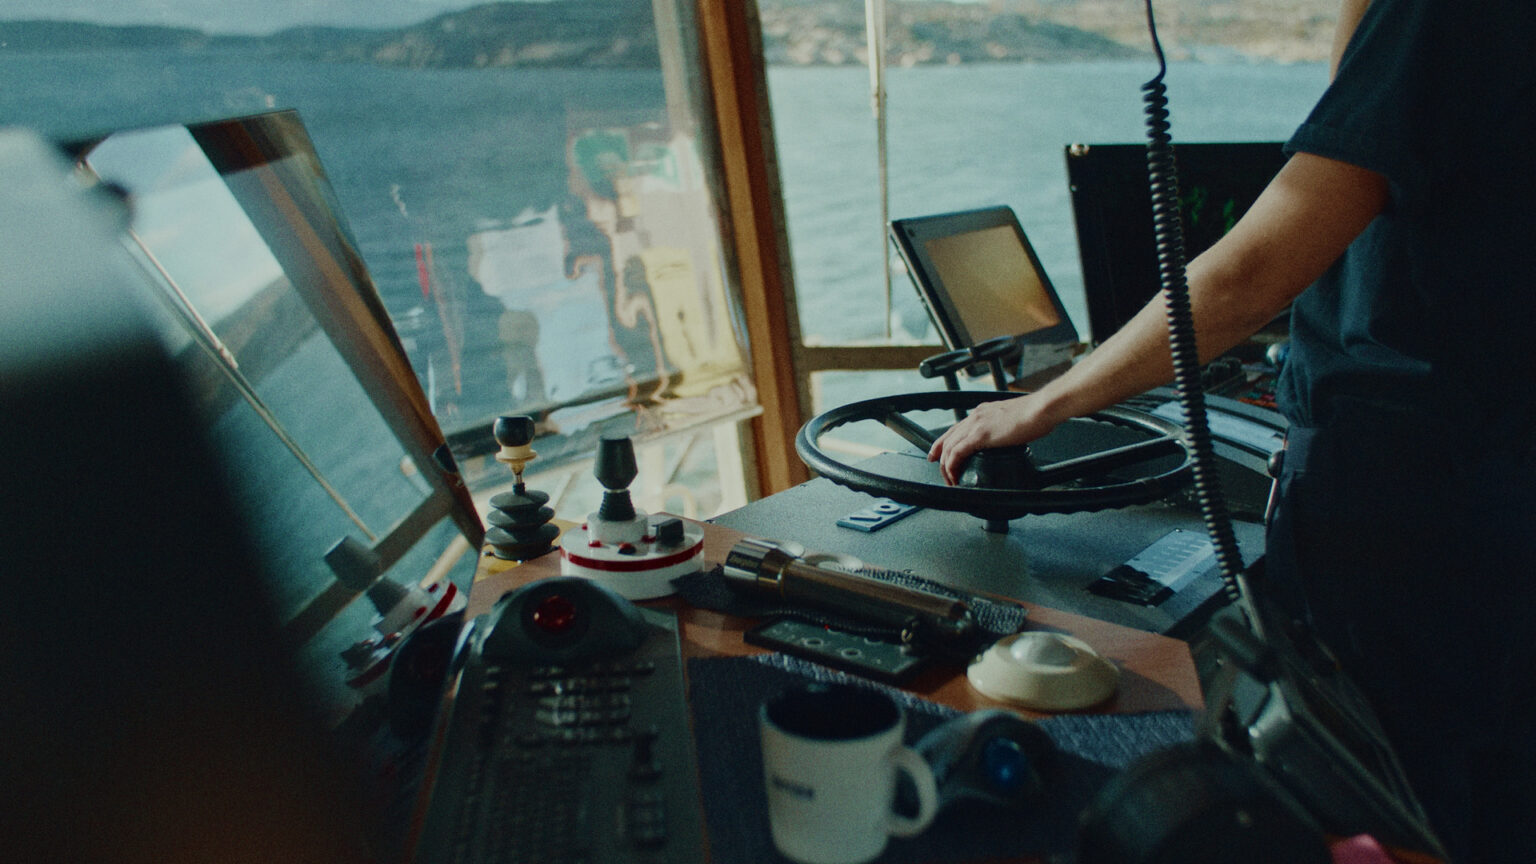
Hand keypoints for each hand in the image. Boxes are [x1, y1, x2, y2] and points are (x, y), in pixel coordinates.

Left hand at [926, 394, 1061, 485]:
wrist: (1042, 408)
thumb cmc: (1037, 414)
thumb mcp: (1014, 421)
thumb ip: (1006, 430)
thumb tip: (1010, 440)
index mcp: (983, 412)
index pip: (957, 428)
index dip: (945, 441)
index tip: (940, 452)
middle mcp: (976, 416)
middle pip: (948, 437)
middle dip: (939, 454)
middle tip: (937, 468)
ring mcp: (977, 424)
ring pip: (949, 447)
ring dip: (946, 466)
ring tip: (951, 479)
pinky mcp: (981, 435)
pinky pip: (958, 453)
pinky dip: (953, 466)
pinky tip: (955, 475)